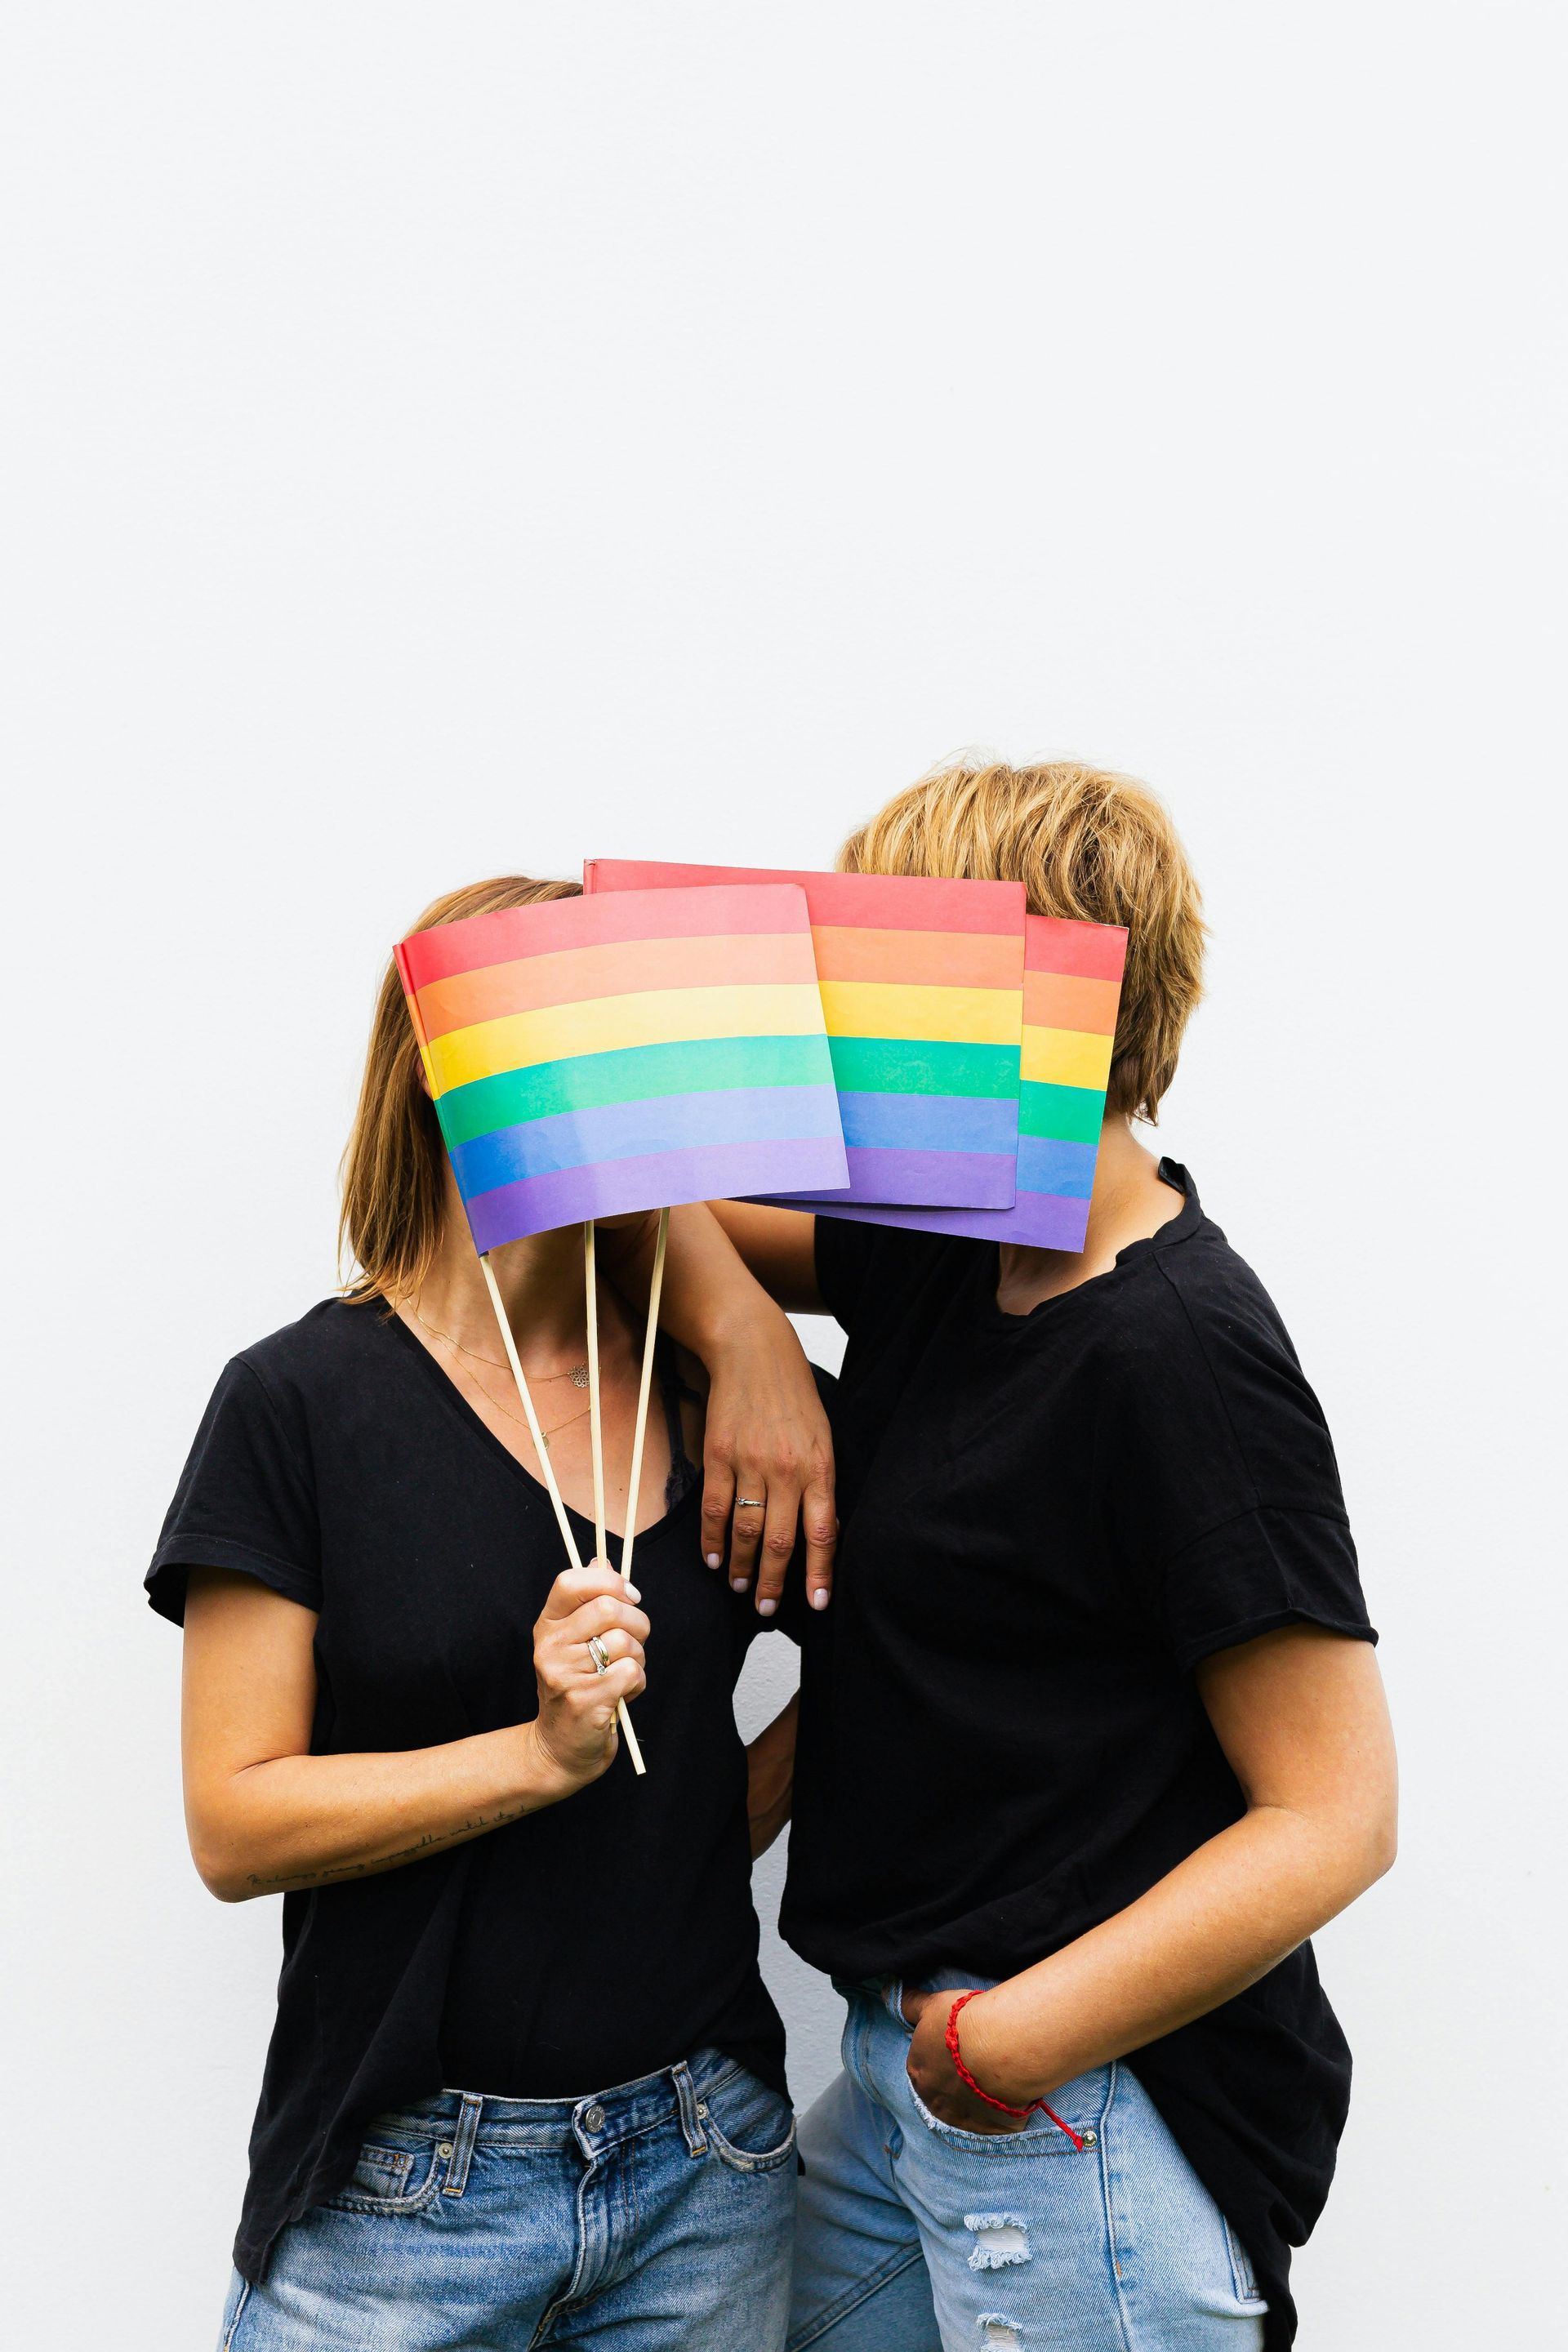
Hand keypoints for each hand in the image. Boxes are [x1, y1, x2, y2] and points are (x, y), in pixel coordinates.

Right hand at [529, 1561, 648, 1789]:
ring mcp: (564, 1674)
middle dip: (637, 1623)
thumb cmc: (576, 1689)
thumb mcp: (574, 1642)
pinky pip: (632, 1673)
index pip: (571, 1581)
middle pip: (608, 1608)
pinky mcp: (585, 1700)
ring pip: (625, 1642)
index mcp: (547, 1626)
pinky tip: (623, 1695)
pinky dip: (638, 1684)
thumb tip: (602, 1558)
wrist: (559, 1749)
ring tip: (624, 1674)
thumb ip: (589, 1600)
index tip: (628, 1597)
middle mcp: (550, 1647)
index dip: (608, 1581)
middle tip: (635, 1642)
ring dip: (639, 1658)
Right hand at [700, 1308, 836, 1615]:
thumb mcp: (822, 1436)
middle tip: (768, 1608)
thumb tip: (820, 1531)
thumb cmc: (794, 1394)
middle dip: (775, 1583)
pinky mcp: (719, 1456)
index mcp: (819, 1466)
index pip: (823, 1533)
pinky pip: (714, 1508)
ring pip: (746, 1531)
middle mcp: (786, 1470)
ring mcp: (750, 1464)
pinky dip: (712, 1540)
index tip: (818, 1603)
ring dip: (742, 1566)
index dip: (820, 1573)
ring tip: (740, 1588)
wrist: (754, 1351)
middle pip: (781, 1542)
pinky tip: (713, 1559)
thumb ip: (820, 1482)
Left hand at [902, 1987, 1031, 2134]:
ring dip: (978, 2098)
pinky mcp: (990, 2131)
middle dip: (957, 2080)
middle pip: (943, 2092)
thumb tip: (887, 1993)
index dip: (941, 2055)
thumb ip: (910, 2004)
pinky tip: (1010, 2093)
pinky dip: (1001, 2111)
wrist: (1000, 2046)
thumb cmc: (963, 2023)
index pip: (922, 2066)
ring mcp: (962, 2120)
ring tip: (997, 2075)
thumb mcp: (932, 2004)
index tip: (958, 2045)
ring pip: (968, 2110)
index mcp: (918, 2073)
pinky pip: (994, 2124)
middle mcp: (934, 2102)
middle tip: (979, 2059)